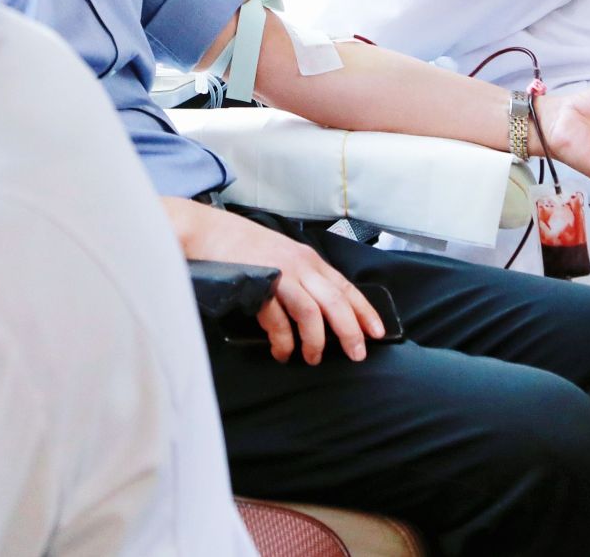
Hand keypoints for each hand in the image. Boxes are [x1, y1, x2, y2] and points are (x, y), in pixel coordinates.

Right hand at [165, 198, 383, 364]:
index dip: (365, 311)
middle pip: (336, 302)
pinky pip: (279, 320)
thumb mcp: (283, 257)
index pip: (346, 287)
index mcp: (310, 260)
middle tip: (356, 354)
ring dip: (316, 341)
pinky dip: (283, 341)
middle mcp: (301, 265)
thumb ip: (302, 278)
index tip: (378, 332)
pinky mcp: (260, 285)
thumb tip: (322, 313)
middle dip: (350, 332)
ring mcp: (281, 274)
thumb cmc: (246, 248)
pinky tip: (282, 351)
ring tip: (313, 358)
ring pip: (311, 313)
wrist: (210, 232)